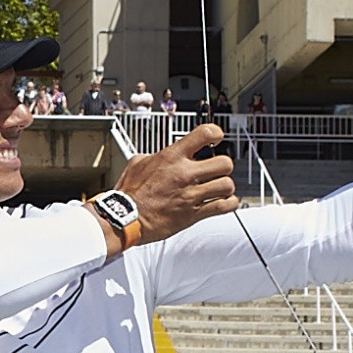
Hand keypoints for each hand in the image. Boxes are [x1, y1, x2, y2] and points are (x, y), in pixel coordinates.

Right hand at [115, 124, 240, 243]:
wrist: (125, 218)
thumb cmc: (129, 193)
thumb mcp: (138, 163)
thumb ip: (156, 156)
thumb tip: (162, 155)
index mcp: (172, 157)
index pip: (205, 133)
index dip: (216, 133)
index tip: (217, 137)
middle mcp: (184, 174)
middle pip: (224, 163)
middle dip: (223, 166)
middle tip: (217, 170)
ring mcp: (190, 195)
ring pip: (227, 185)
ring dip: (225, 187)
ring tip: (219, 188)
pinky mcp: (193, 214)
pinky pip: (223, 207)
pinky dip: (228, 204)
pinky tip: (223, 202)